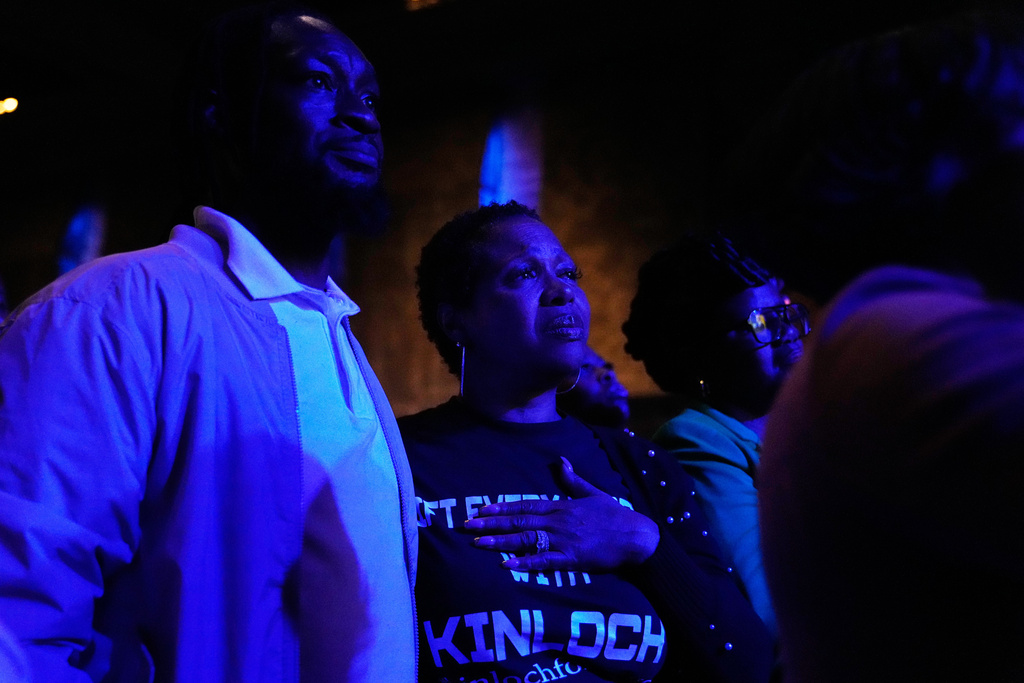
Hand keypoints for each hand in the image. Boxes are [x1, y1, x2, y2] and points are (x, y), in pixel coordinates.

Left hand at [464, 457, 659, 571]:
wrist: (636, 537)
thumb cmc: (615, 515)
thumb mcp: (593, 492)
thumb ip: (573, 480)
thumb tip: (561, 460)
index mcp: (561, 506)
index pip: (525, 505)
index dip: (502, 507)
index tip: (481, 509)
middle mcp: (558, 522)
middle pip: (519, 522)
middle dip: (491, 523)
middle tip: (467, 526)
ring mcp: (564, 541)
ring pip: (526, 540)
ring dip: (501, 542)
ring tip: (478, 543)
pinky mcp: (572, 560)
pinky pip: (544, 562)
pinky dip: (525, 564)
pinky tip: (507, 565)